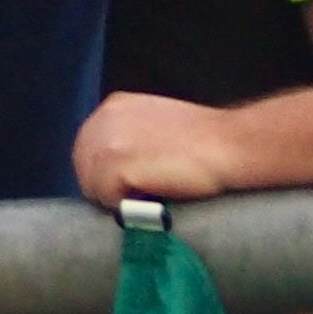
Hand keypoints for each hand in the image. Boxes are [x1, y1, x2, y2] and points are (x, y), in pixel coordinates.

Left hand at [75, 91, 247, 205]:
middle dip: (106, 187)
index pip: (89, 150)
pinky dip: (126, 206)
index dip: (106, 172)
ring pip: (93, 188)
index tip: (128, 185)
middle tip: (138, 197)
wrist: (228, 144)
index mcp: (113, 107)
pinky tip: (152, 196)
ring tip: (149, 196)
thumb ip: (130, 136)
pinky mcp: (113, 165)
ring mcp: (105, 142)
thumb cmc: (203, 139)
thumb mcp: (156, 123)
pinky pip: (107, 199)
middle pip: (84, 169)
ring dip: (117, 199)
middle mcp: (102, 119)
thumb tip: (118, 165)